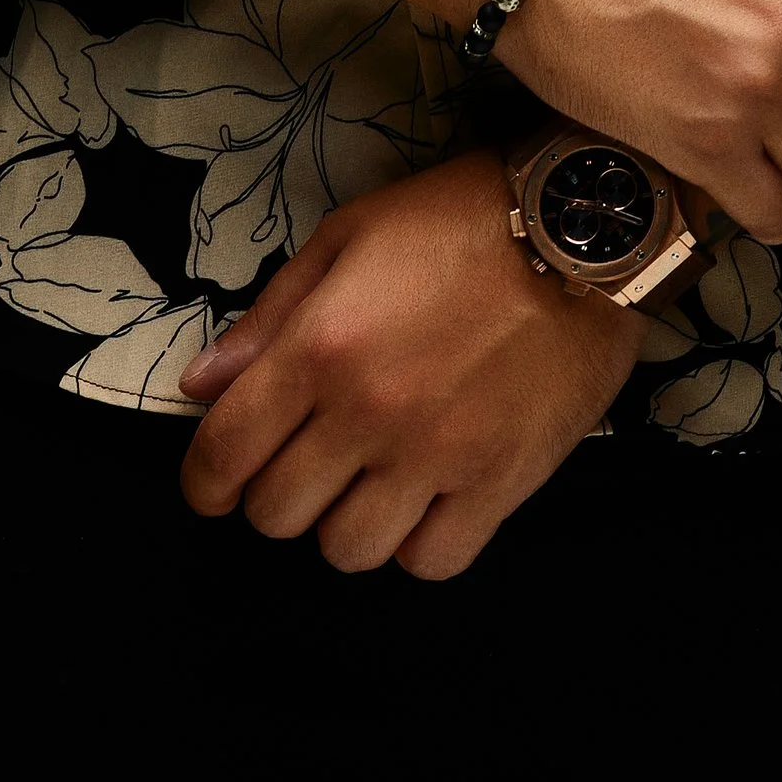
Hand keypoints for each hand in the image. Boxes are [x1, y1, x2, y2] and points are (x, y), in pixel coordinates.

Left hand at [174, 150, 640, 577]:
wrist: (580, 231)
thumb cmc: (459, 218)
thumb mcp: (350, 236)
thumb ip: (270, 316)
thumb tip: (201, 386)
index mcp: (322, 346)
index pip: (225, 453)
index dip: (203, 482)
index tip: (214, 482)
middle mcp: (369, 413)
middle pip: (277, 513)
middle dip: (274, 493)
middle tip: (303, 460)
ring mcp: (436, 457)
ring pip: (348, 551)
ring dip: (343, 522)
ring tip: (366, 479)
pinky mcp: (500, 485)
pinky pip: (431, 563)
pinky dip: (416, 543)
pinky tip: (425, 498)